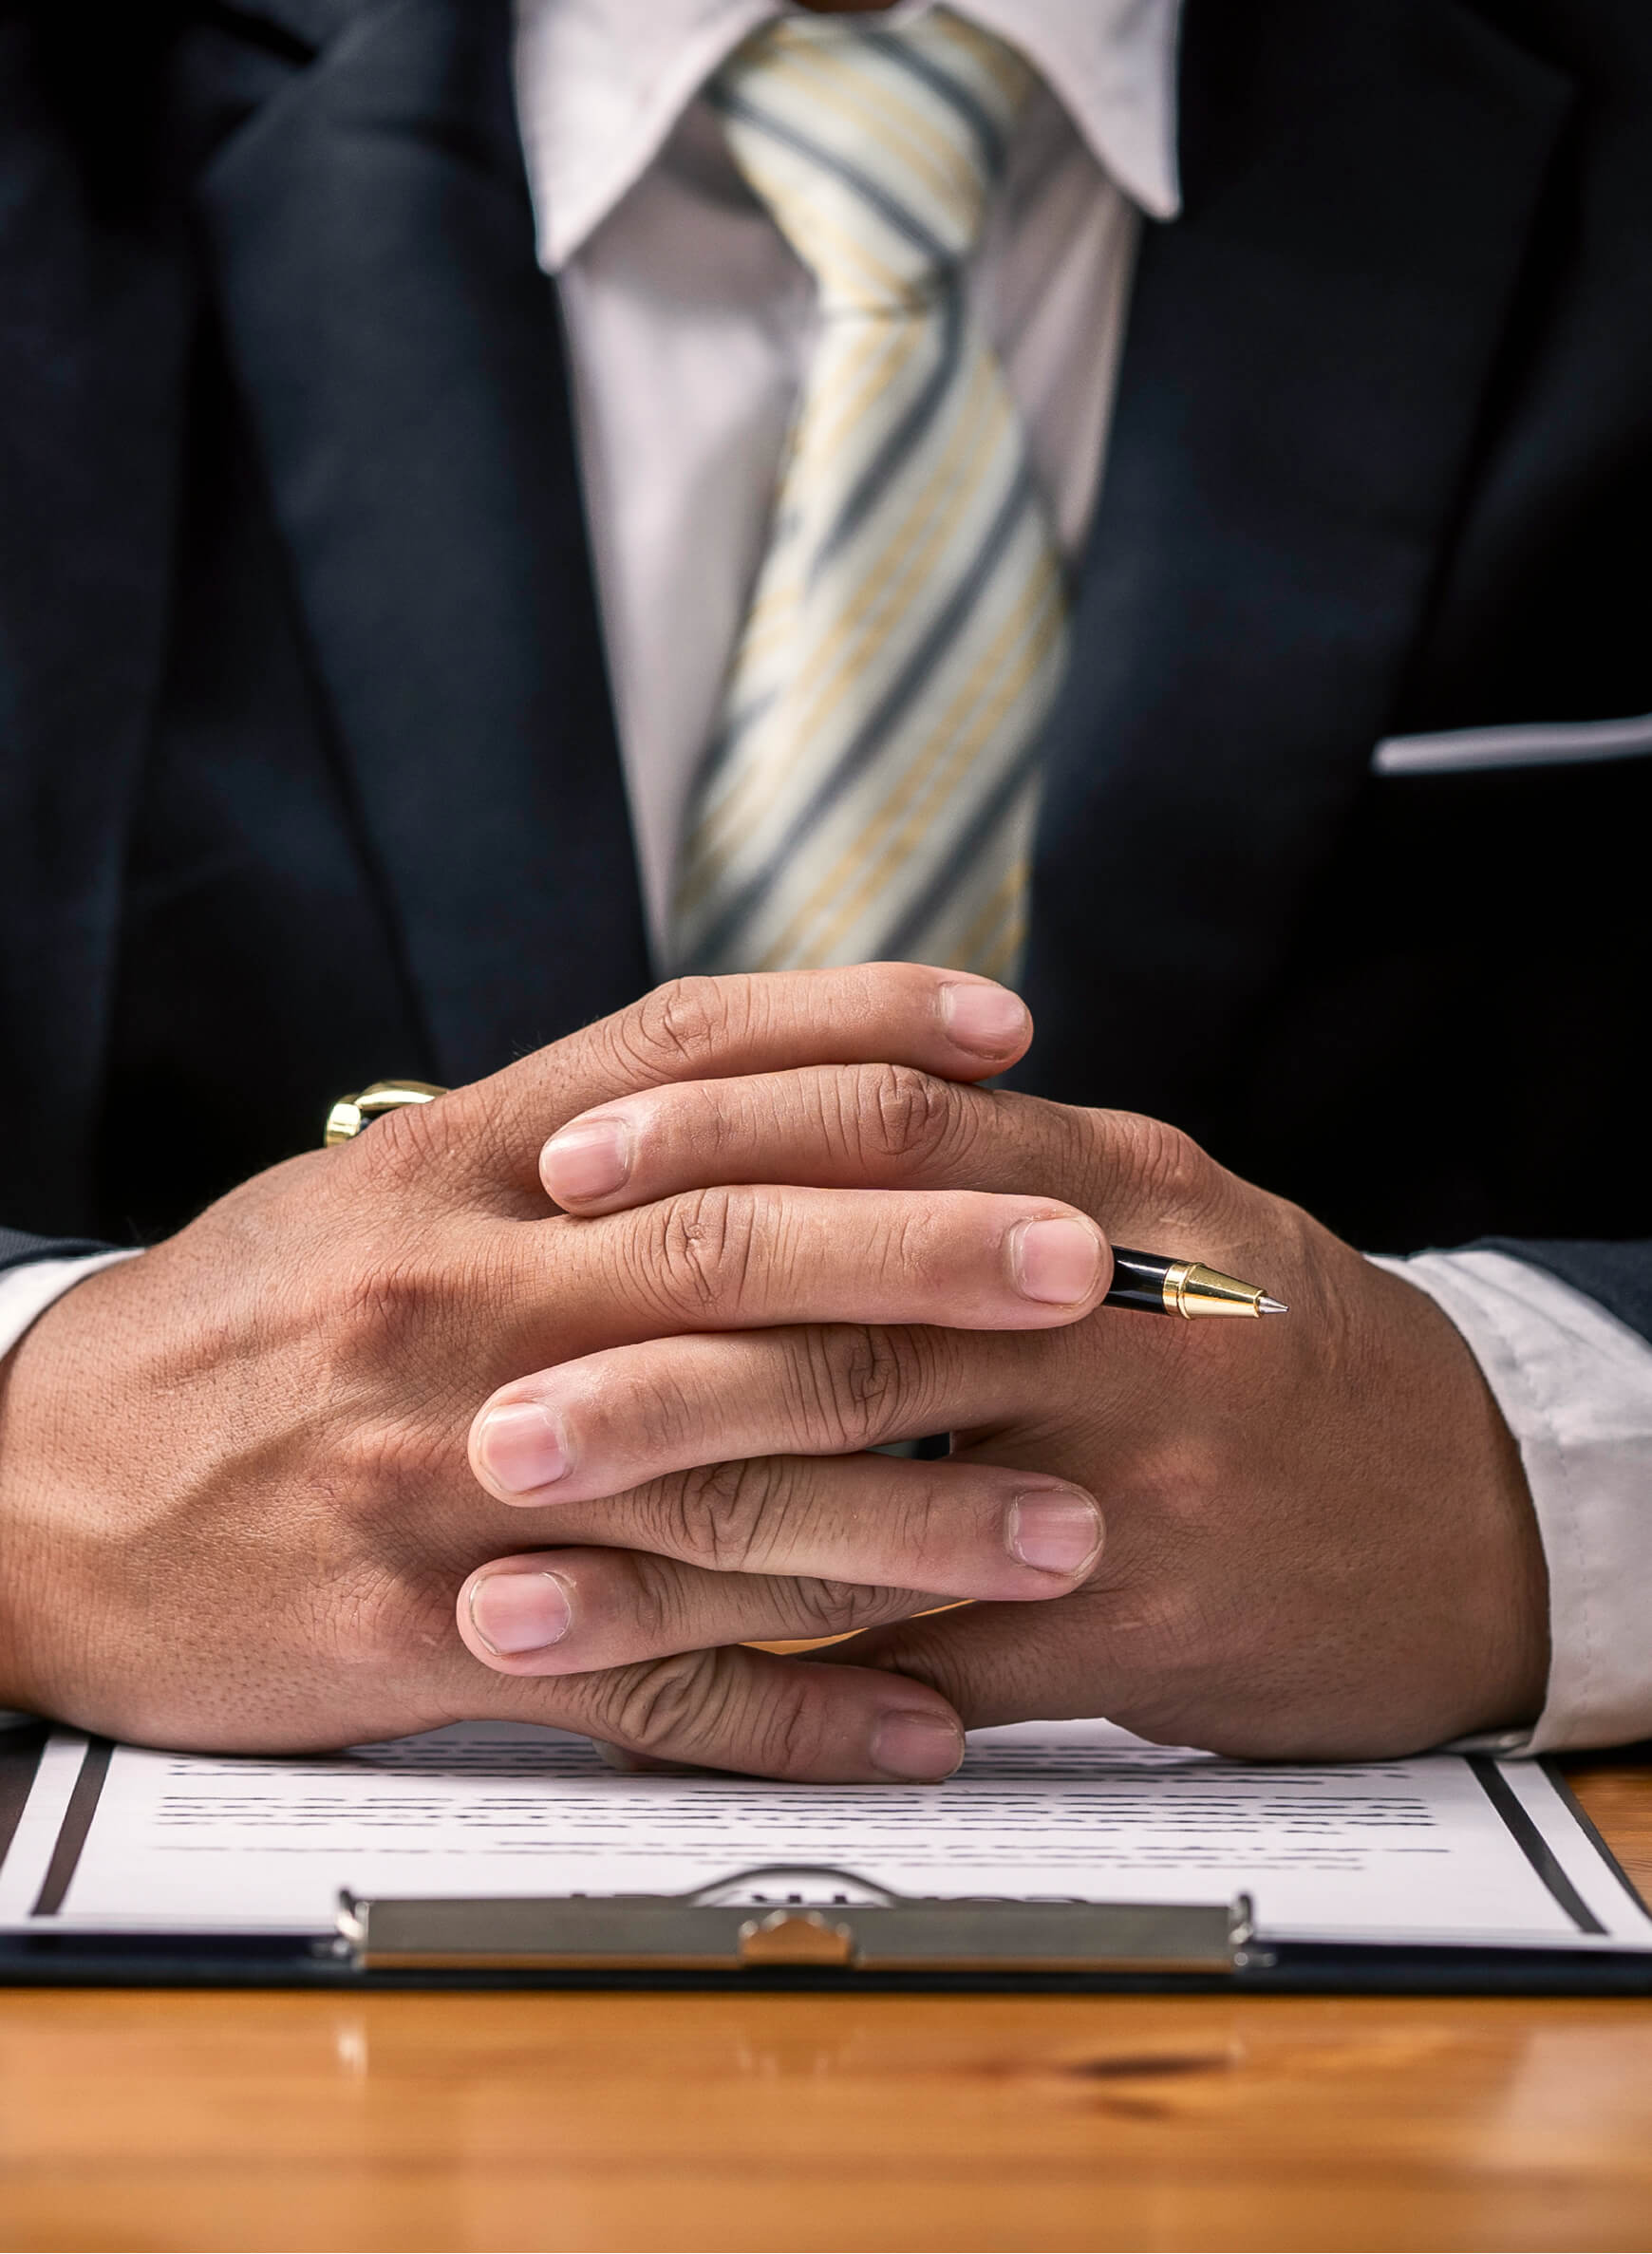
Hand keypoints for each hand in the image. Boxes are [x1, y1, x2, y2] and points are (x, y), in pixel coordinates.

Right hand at [0, 969, 1105, 1776]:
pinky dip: (794, 1715)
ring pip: (720, 1494)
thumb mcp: (376, 1191)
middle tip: (1092, 1268)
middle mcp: (461, 1301)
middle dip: (929, 1259)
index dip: (856, 1025)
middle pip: (735, 1257)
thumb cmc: (240, 1325)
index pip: (684, 1056)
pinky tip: (923, 1726)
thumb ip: (558, 1150)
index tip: (1007, 1032)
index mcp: (451, 1168)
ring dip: (911, 1517)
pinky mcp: (430, 1636)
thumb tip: (760, 1115)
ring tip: (1069, 1527)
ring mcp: (449, 1478)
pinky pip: (645, 1691)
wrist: (33, 1496)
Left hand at [496, 1054, 1549, 1758]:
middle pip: (856, 1324)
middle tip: (491, 1419)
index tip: (563, 1168)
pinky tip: (651, 1707)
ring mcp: (1137, 1482)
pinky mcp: (1135, 1634)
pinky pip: (925, 1668)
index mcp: (1119, 1180)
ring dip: (671, 1569)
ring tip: (507, 1593)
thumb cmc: (1263, 1343)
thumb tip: (764, 1103)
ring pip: (870, 1518)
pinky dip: (777, 1693)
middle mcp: (1128, 1319)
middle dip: (652, 1373)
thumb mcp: (1156, 1206)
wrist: (1458, 1515)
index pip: (891, 1120)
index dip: (712, 1136)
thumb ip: (984, 1159)